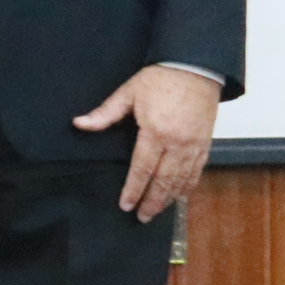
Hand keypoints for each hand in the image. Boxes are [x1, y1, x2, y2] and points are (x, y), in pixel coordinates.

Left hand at [74, 65, 220, 219]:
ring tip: (158, 211)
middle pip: (164, 180)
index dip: (134, 189)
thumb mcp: (129, 92)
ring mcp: (194, 145)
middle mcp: (178, 143)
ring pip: (183, 179)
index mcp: (156, 132)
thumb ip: (105, 113)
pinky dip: (189, 185)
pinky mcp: (206, 142)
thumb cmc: (161, 78)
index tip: (126, 205)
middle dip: (153, 201)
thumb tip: (79, 123)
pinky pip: (198, 170)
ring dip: (170, 198)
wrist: (197, 66)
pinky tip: (181, 194)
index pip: (142, 169)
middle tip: (142, 217)